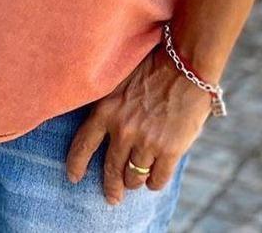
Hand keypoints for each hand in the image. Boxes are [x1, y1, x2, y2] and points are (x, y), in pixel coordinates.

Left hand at [65, 44, 210, 204]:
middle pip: (110, 169)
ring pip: (134, 177)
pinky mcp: (170, 151)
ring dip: (134, 182)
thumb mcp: (120, 79)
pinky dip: (154, 182)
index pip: (83, 144)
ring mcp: (146, 142)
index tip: (74, 177)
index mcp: (106, 109)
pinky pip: (157, 180)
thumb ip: (108, 102)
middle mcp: (123, 129)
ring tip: (135, 182)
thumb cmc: (153, 66)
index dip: (76, 164)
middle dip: (111, 187)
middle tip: (112, 197)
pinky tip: (154, 179)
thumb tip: (96, 123)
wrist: (187, 65)